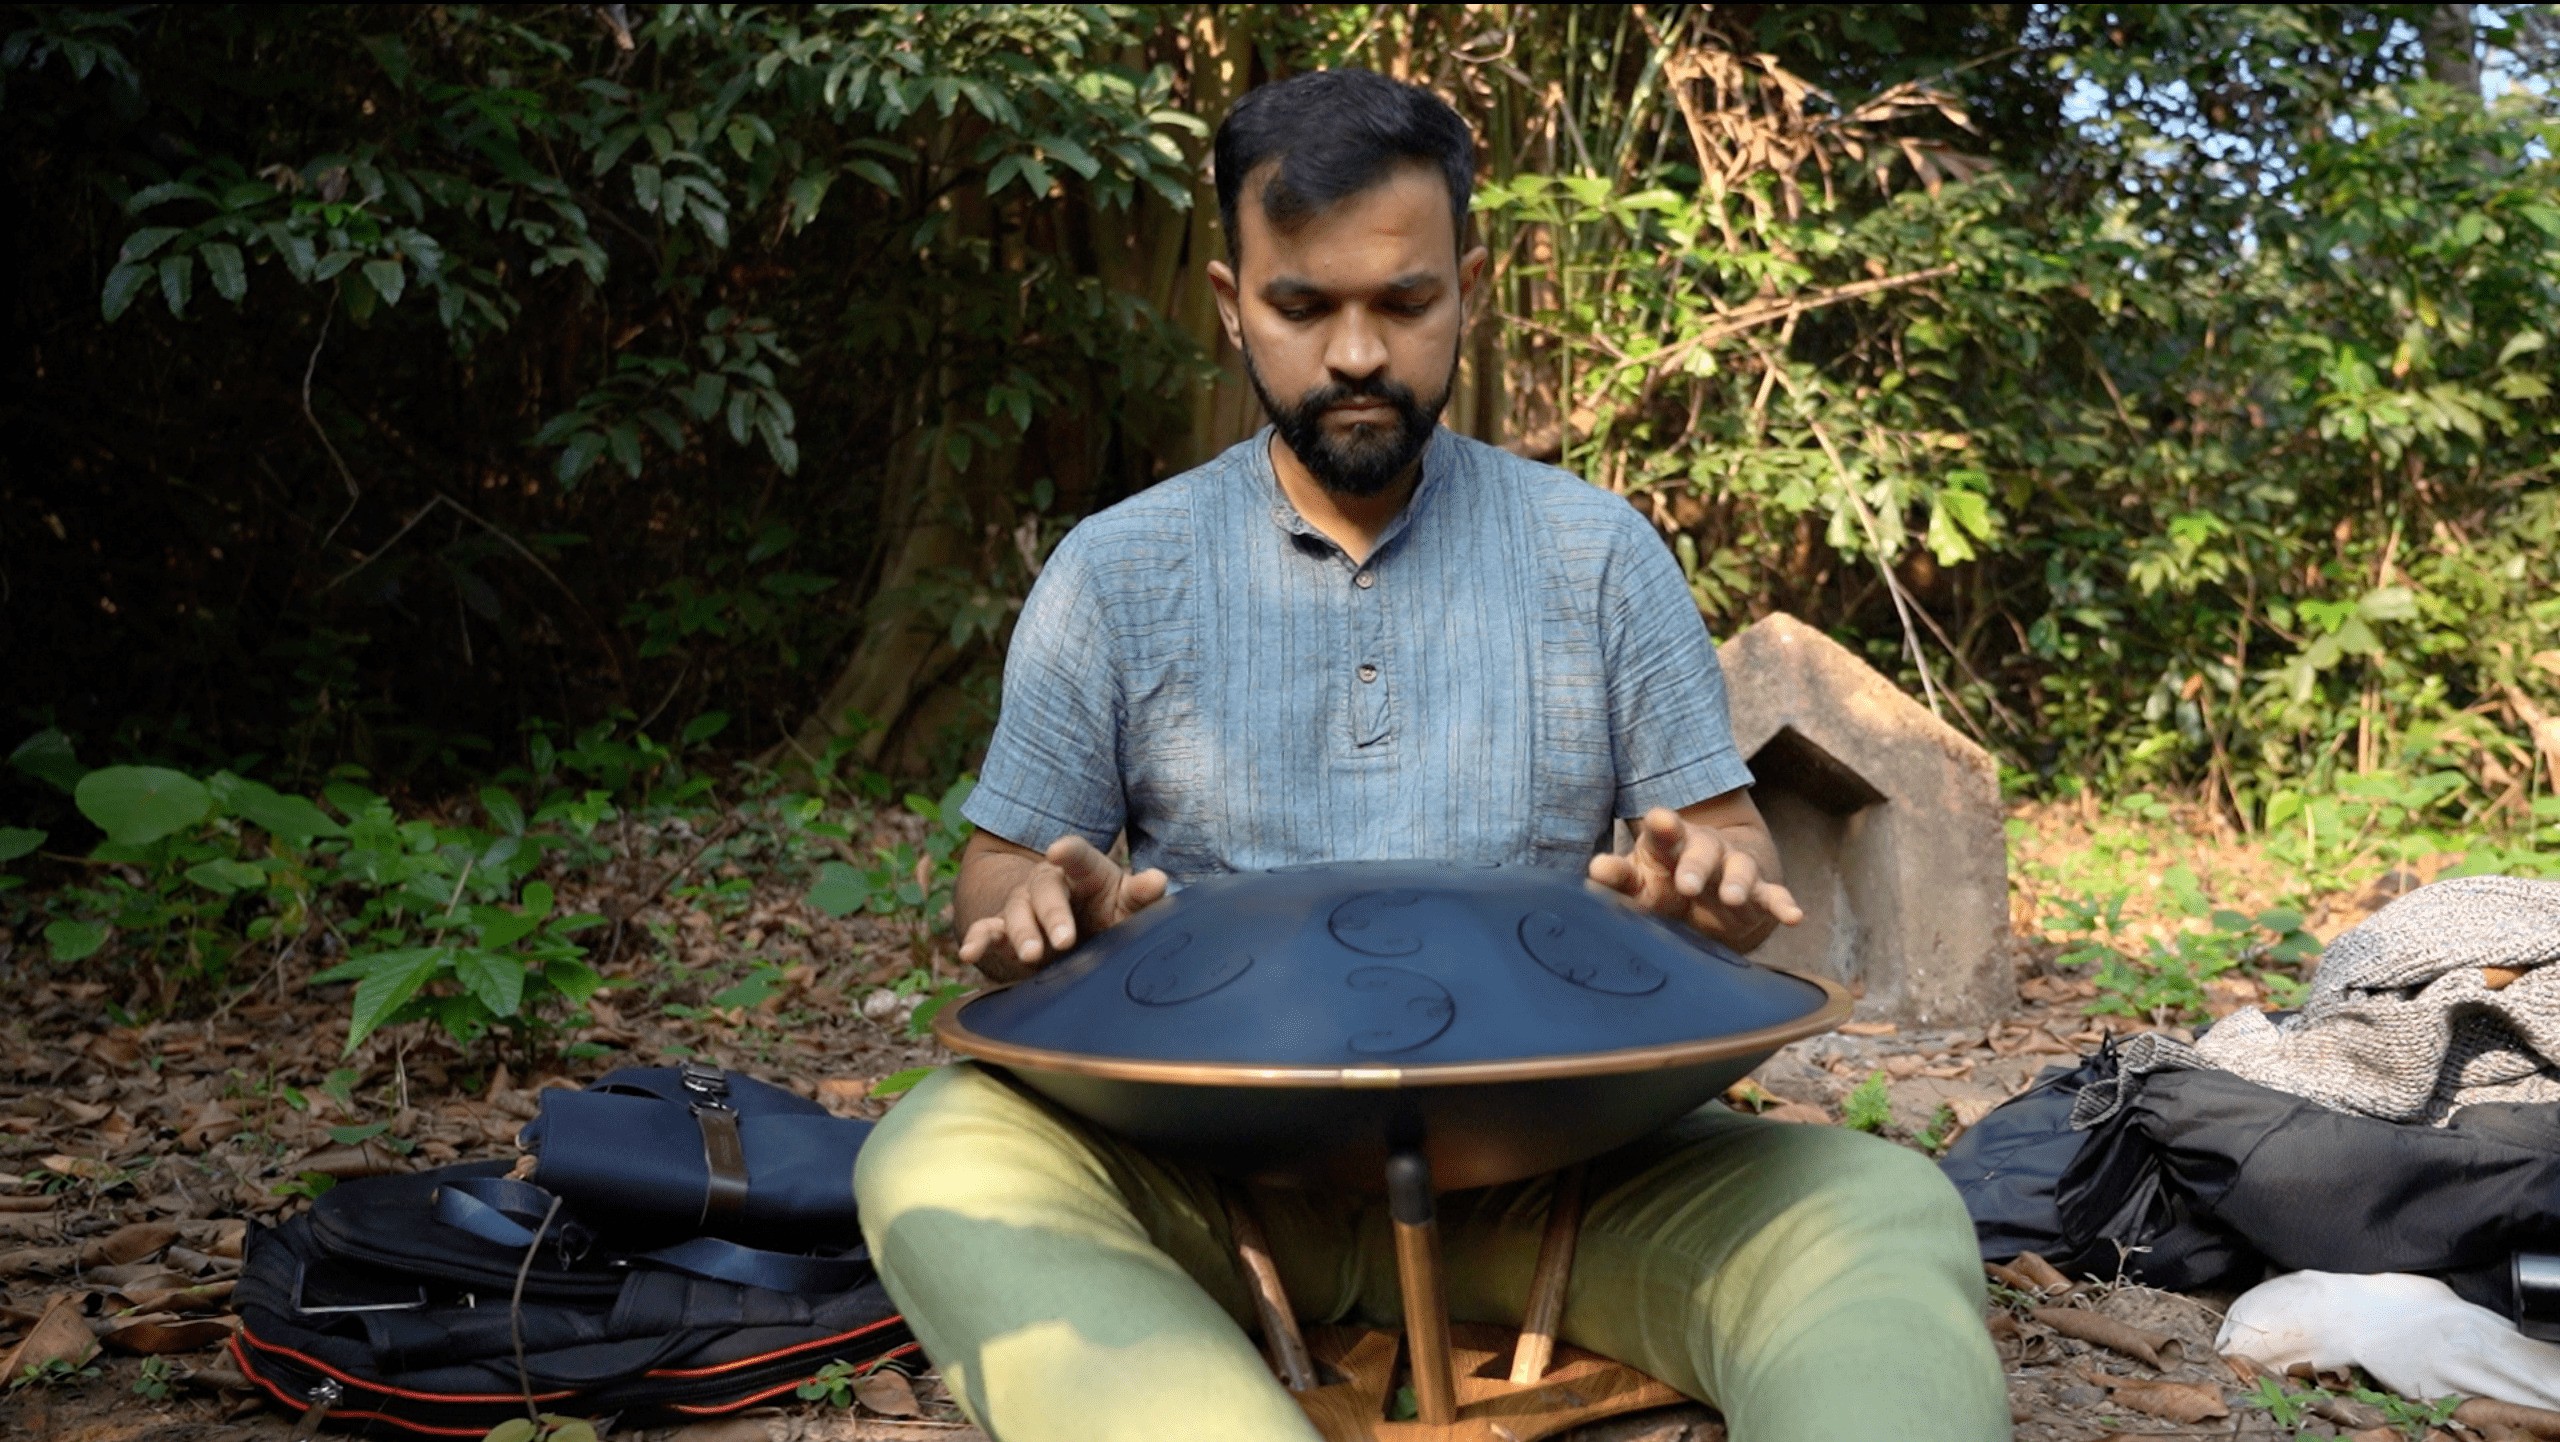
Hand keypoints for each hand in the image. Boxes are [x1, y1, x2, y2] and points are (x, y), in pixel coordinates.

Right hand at [957, 835, 1168, 979]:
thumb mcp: (1128, 903)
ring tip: (1032, 955)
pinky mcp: (1006, 932)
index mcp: (1083, 872)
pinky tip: (969, 953)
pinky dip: (977, 940)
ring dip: (1022, 933)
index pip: (1078, 857)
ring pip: (1016, 912)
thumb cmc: (1107, 910)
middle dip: (1052, 914)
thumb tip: (1158, 880)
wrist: (1075, 929)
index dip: (1069, 853)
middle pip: (1046, 890)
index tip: (1057, 851)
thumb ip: (1142, 894)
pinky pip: (987, 931)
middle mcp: (1049, 884)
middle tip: (1064, 940)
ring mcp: (1024, 906)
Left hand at [1587, 806, 1804, 949]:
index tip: (1661, 820)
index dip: (1664, 826)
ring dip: (1737, 884)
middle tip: (1687, 883)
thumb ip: (1619, 877)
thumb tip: (1594, 868)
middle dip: (1696, 865)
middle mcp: (1705, 850)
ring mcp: (1735, 870)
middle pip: (1702, 851)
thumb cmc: (1665, 880)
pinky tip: (1795, 917)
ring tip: (1731, 898)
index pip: (1664, 832)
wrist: (1712, 885)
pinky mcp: (1758, 895)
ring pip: (1739, 871)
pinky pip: (1772, 898)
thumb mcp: (1639, 879)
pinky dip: (1784, 906)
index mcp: (1670, 843)